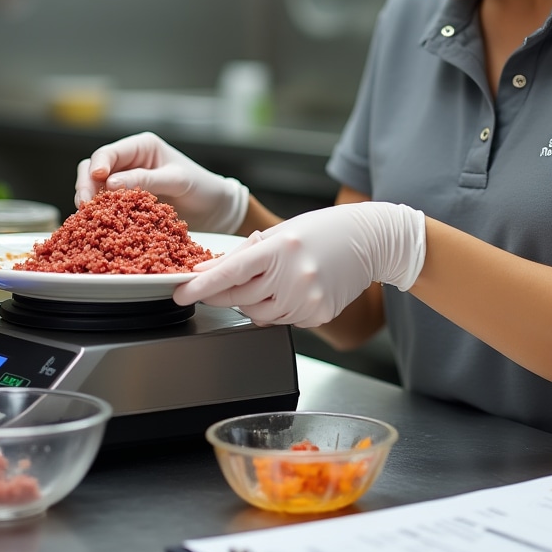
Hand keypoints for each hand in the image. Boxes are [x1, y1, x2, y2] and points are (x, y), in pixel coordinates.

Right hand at [74, 131, 248, 233]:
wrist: (215, 209)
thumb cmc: (202, 187)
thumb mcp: (177, 181)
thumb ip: (146, 180)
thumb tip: (110, 182)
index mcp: (142, 146)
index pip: (109, 153)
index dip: (97, 166)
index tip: (96, 181)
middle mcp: (130, 161)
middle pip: (93, 168)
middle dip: (86, 185)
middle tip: (85, 205)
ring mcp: (126, 181)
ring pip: (94, 187)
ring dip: (90, 200)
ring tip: (89, 216)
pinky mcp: (127, 201)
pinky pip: (106, 205)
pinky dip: (100, 213)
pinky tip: (96, 224)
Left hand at [172, 202, 425, 327]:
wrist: (371, 240)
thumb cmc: (326, 230)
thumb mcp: (282, 232)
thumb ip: (245, 253)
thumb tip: (207, 271)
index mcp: (281, 247)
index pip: (231, 272)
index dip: (202, 286)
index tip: (180, 294)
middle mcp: (293, 275)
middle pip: (239, 298)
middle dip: (223, 294)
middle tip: (217, 286)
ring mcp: (307, 298)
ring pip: (258, 315)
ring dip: (253, 303)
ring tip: (271, 281)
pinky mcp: (317, 315)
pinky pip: (284, 321)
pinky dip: (279, 309)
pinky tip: (293, 290)